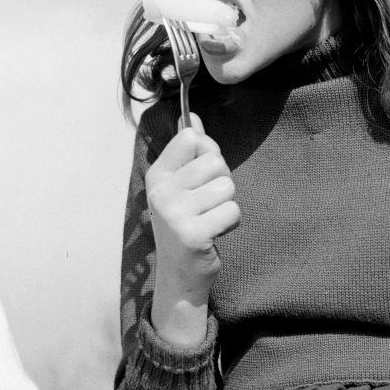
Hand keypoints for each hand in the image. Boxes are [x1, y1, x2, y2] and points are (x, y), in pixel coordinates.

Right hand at [145, 114, 239, 344]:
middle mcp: (161, 192)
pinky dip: (230, 223)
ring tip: (210, 219)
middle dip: (222, 181)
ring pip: (227, 186)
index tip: (200, 176)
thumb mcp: (182, 185)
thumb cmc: (186, 222)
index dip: (207, 154)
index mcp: (157, 174)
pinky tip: (214, 233)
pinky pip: (232, 210)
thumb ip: (188, 150)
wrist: (180, 273)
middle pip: (215, 161)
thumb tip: (192, 116)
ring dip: (227, 204)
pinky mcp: (192, 234)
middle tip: (207, 204)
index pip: (191, 138)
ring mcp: (174, 213)